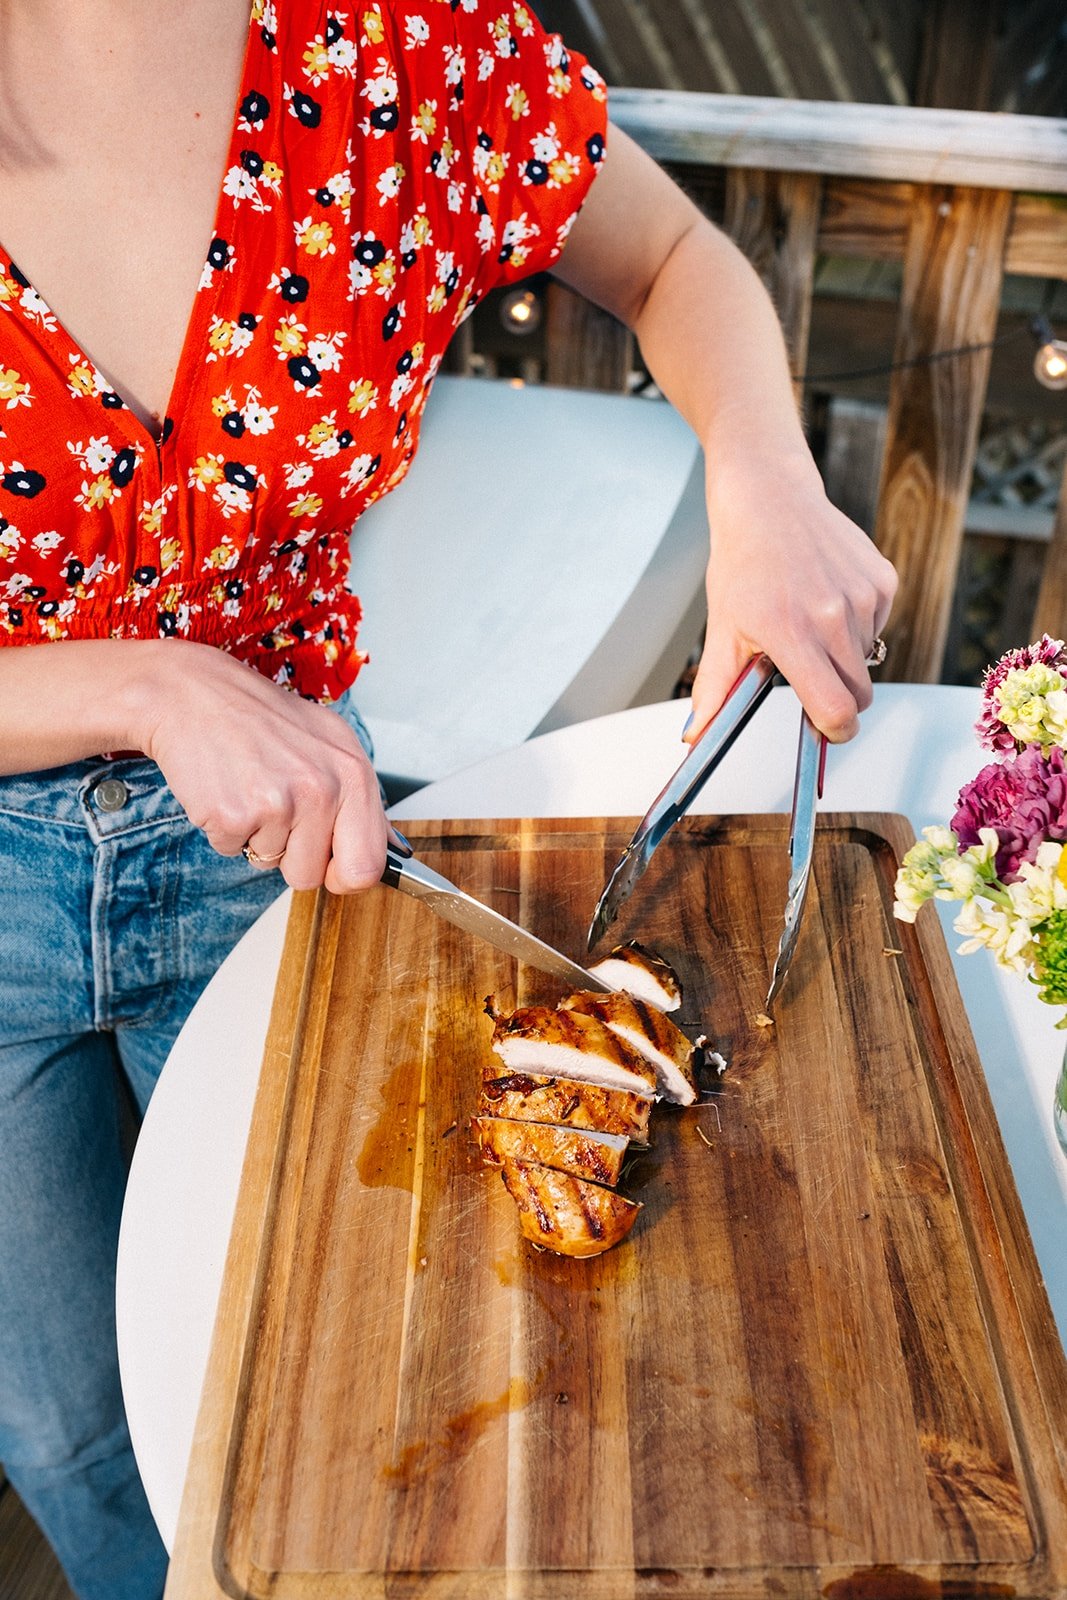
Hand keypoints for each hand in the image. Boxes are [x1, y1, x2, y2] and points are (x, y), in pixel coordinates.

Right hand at [141, 642, 390, 892]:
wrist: (193, 692)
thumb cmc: (261, 717)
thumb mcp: (329, 742)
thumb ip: (358, 796)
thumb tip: (388, 848)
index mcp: (354, 773)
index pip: (369, 865)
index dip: (344, 876)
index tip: (329, 866)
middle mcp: (322, 789)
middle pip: (312, 876)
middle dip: (291, 859)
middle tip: (276, 812)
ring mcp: (278, 803)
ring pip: (269, 863)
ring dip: (255, 836)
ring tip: (249, 787)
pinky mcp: (233, 815)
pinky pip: (231, 850)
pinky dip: (223, 828)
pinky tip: (225, 788)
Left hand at [686, 451, 896, 745]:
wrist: (770, 498)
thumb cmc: (743, 560)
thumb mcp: (723, 627)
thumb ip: (716, 687)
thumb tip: (697, 735)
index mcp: (792, 633)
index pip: (835, 708)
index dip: (834, 730)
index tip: (825, 728)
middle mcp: (833, 616)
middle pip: (860, 695)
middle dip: (840, 700)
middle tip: (811, 679)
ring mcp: (863, 597)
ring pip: (868, 661)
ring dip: (845, 658)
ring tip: (810, 623)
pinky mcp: (882, 580)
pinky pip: (879, 627)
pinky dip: (857, 627)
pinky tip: (828, 599)